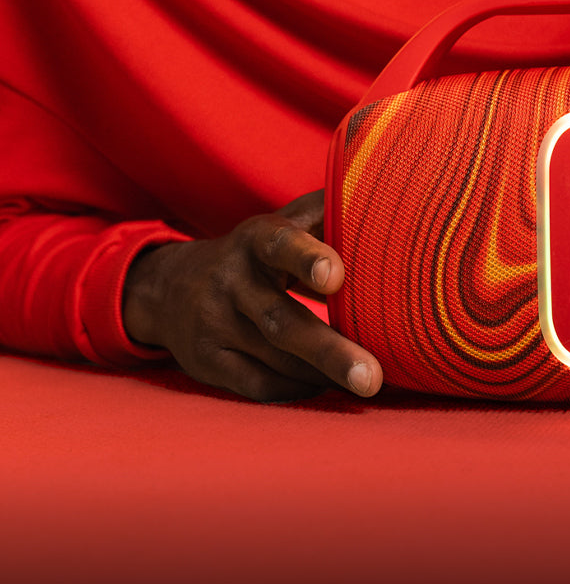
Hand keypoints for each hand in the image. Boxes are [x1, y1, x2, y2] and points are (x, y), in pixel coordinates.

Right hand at [122, 189, 382, 402]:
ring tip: (366, 382)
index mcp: (256, 240)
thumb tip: (384, 194)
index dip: (307, 258)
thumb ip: (326, 212)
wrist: (170, 288)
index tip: (336, 276)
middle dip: (330, 350)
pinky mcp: (206, 361)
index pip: (280, 245)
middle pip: (281, 321)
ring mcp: (214, 323)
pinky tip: (325, 386)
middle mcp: (230, 280)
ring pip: (274, 359)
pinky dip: (297, 389)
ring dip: (323, 374)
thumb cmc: (254, 254)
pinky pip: (258, 384)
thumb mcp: (281, 224)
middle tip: (372, 377)